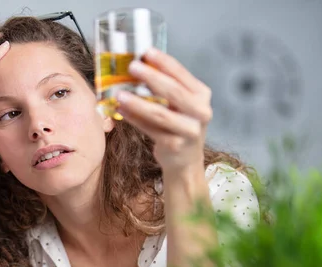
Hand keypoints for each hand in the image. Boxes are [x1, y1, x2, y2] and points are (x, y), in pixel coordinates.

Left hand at [115, 48, 212, 172]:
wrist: (185, 160)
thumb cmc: (178, 125)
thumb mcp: (180, 104)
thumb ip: (166, 87)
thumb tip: (139, 65)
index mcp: (201, 95)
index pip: (182, 74)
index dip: (164, 62)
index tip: (146, 51)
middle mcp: (200, 111)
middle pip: (173, 91)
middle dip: (151, 78)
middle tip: (132, 67)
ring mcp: (189, 130)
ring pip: (160, 113)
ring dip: (137, 102)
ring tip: (119, 94)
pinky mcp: (175, 145)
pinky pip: (150, 129)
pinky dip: (134, 119)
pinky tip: (120, 111)